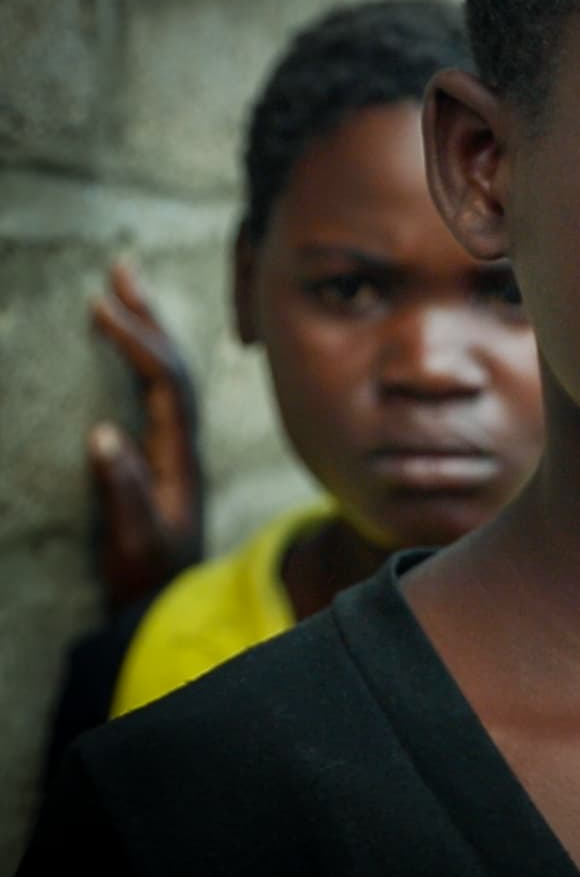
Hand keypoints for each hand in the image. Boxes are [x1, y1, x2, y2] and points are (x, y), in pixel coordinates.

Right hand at [87, 262, 204, 605]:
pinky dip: (144, 357)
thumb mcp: (133, 544)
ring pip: (169, 374)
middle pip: (173, 365)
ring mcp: (173, 447)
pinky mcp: (162, 455)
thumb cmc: (146, 580)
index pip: (166, 382)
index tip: (101, 306)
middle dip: (147, 315)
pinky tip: (131, 341)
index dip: (137, 341)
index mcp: (177, 456)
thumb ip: (122, 493)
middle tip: (121, 268)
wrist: (167, 608)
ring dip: (148, 328)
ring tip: (123, 286)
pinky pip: (160, 391)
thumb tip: (103, 433)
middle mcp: (181, 444)